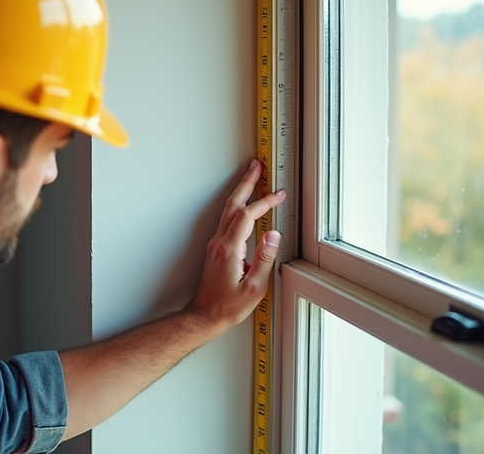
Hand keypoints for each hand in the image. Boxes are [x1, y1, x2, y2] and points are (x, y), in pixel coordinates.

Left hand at [186, 159, 285, 334]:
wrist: (205, 316)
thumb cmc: (227, 306)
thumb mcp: (254, 287)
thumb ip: (265, 258)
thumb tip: (274, 235)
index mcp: (229, 249)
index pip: (248, 216)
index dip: (265, 202)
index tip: (279, 195)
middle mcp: (219, 243)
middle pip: (233, 205)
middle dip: (246, 184)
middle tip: (255, 167)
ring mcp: (215, 245)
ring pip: (228, 211)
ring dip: (240, 193)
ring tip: (251, 179)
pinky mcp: (216, 250)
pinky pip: (227, 221)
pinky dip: (238, 208)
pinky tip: (244, 207)